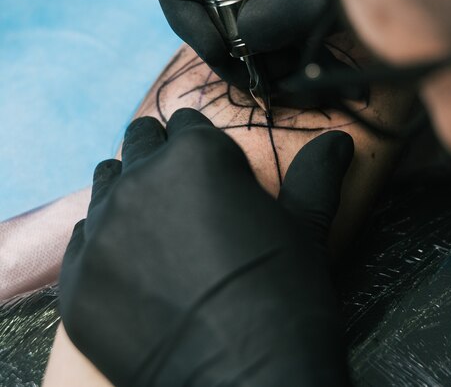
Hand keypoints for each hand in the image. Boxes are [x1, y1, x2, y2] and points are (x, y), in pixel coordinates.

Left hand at [59, 108, 353, 386]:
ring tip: (156, 222)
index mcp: (196, 156)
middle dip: (160, 154)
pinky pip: (84, 237)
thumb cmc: (285, 293)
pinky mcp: (76, 279)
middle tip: (182, 185)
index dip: (201, 139)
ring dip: (129, 191)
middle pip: (139, 142)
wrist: (248, 377)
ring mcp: (101, 230)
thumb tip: (339, 140)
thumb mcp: (307, 224)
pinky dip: (105, 240)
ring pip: (107, 183)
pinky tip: (133, 265)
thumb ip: (317, 172)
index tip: (210, 160)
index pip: (186, 123)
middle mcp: (139, 181)